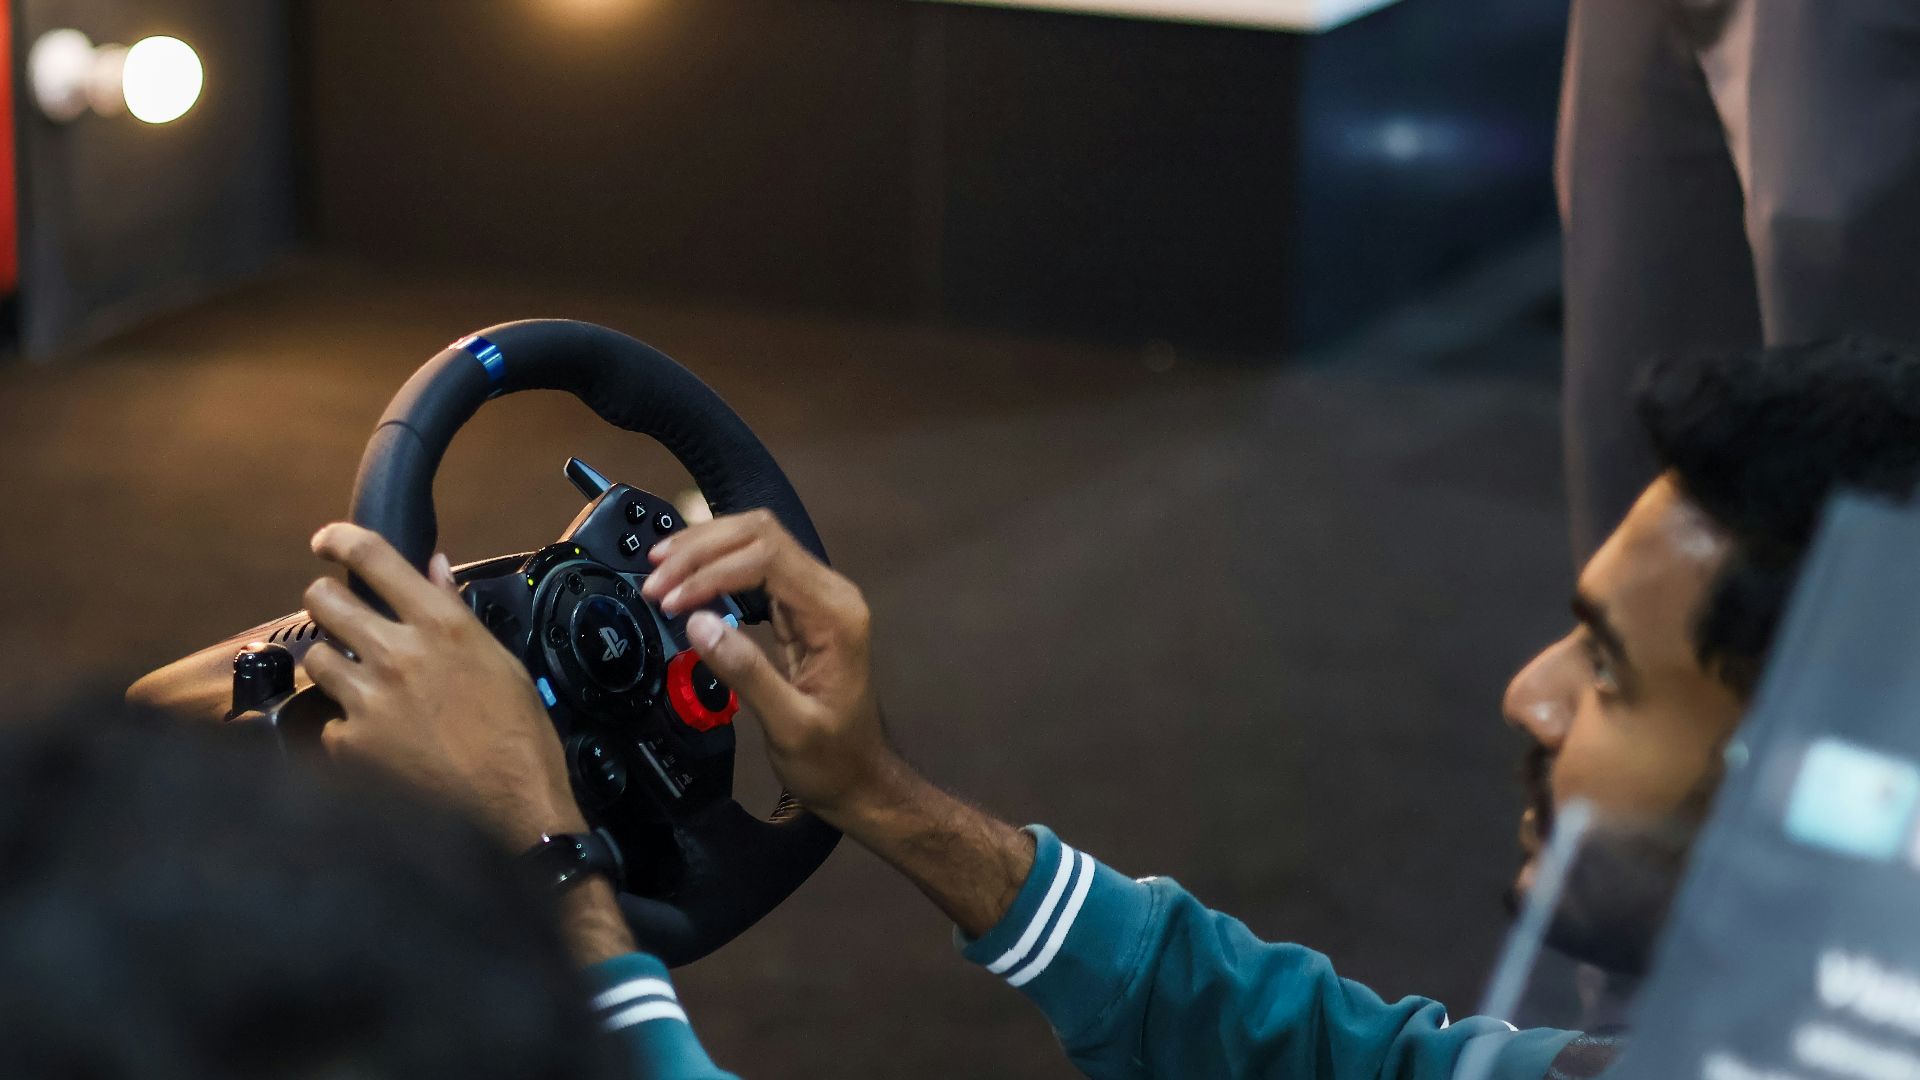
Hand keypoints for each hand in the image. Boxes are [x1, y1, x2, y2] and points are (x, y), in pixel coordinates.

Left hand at [302, 523, 586, 848]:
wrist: (513, 808)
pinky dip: (346, 725)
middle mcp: (397, 654)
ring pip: (316, 659)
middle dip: (326, 601)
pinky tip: (377, 736)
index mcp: (440, 626)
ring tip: (362, 682)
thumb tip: (432, 569)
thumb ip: (455, 610)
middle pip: (322, 601)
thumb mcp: (500, 660)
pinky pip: (329, 720)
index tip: (327, 542)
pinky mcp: (351, 744)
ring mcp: (368, 700)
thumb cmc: (519, 734)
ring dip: (334, 664)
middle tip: (339, 615)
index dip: (339, 539)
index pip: (372, 557)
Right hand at [645, 511, 1033, 935]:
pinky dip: (716, 567)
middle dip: (701, 548)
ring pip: (757, 542)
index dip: (710, 569)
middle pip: (761, 534)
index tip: (668, 598)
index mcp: (834, 614)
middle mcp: (831, 593)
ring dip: (705, 550)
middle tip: (654, 578)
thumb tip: (696, 623)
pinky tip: (687, 580)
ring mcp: (817, 597)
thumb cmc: (831, 760)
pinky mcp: (801, 609)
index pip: (766, 558)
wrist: (860, 778)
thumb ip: (746, 673)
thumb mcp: (789, 726)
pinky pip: (756, 568)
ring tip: (660, 571)